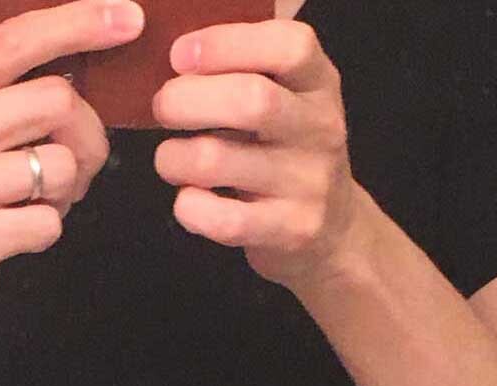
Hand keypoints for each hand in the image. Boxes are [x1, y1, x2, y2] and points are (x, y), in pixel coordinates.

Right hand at [0, 0, 144, 374]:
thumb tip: (75, 82)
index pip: (12, 41)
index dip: (77, 23)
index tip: (127, 19)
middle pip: (53, 101)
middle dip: (86, 139)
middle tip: (75, 173)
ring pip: (57, 165)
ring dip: (65, 195)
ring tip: (33, 209)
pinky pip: (46, 224)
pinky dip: (47, 234)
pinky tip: (16, 240)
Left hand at [151, 17, 361, 290]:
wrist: (334, 231)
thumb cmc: (287, 156)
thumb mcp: (287, 102)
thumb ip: (245, 72)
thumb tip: (173, 54)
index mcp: (319, 84)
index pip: (289, 46)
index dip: (225, 43)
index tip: (180, 55)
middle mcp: (321, 130)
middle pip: (251, 101)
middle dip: (186, 100)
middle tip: (162, 108)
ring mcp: (308, 184)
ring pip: (220, 160)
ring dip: (174, 157)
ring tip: (170, 159)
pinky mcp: (290, 230)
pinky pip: (225, 219)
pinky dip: (190, 208)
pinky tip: (187, 200)